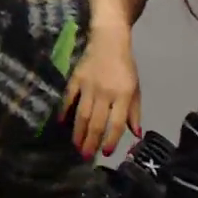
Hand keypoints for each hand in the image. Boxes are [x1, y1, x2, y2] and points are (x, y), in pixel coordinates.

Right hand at [61, 30, 141, 158]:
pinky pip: (69, 98)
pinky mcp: (76, 79)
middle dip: (91, 141)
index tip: (105, 153)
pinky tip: (62, 123)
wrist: (109, 40)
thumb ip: (135, 112)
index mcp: (124, 95)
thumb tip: (135, 134)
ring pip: (82, 114)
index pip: (116, 123)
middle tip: (86, 156)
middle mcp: (106, 93)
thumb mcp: (135, 88)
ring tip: (76, 146)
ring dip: (78, 132)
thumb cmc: (125, 67)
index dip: (110, 140)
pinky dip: (65, 111)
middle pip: (97, 122)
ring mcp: (89, 86)